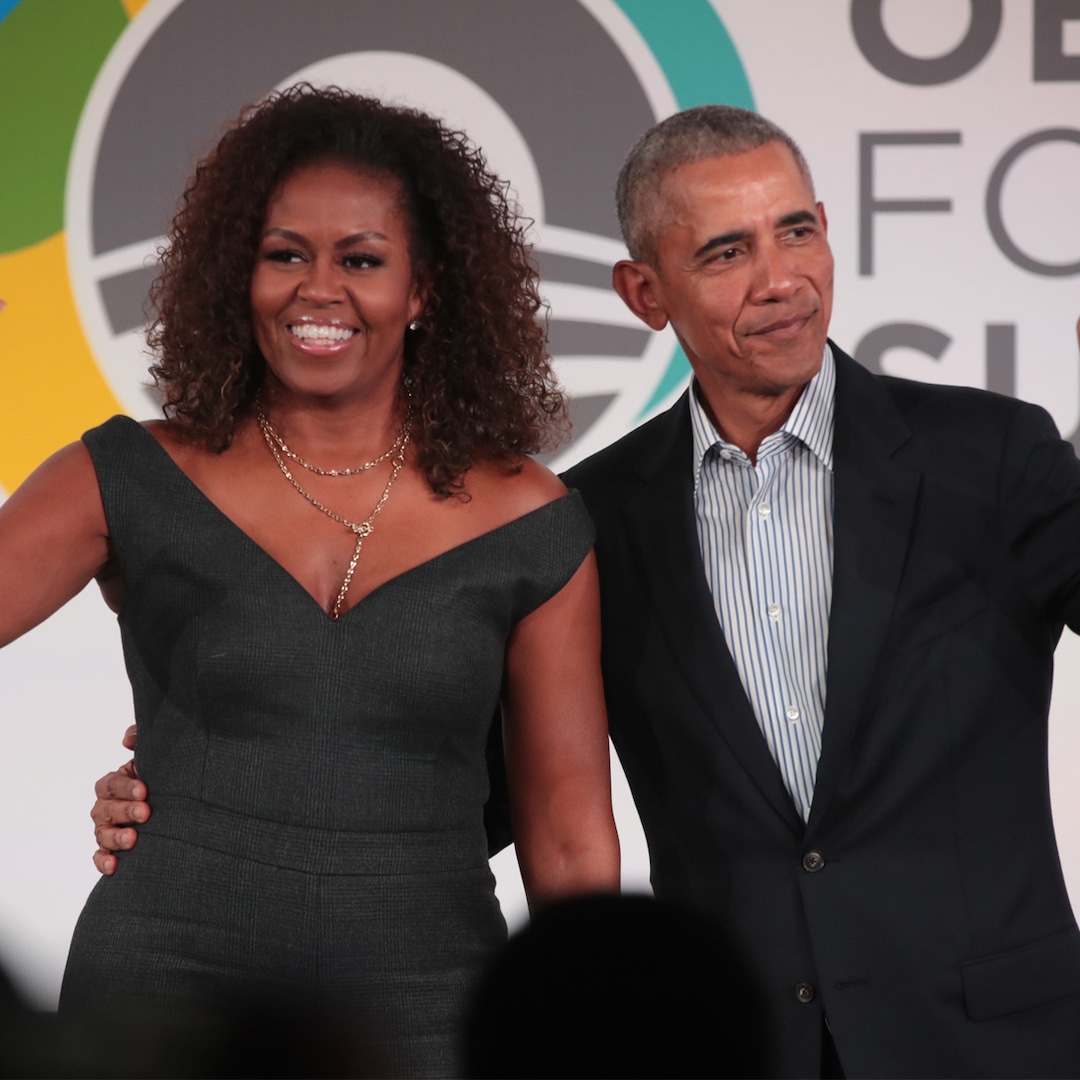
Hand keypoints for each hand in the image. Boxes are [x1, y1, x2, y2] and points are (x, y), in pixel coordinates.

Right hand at [91, 725, 148, 874]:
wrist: (176, 805)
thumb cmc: (161, 779)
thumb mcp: (155, 757)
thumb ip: (141, 741)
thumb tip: (128, 740)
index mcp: (114, 784)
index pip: (111, 784)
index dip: (125, 787)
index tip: (144, 790)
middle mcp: (106, 807)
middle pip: (105, 809)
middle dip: (125, 811)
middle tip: (146, 812)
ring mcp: (107, 829)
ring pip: (102, 834)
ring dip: (116, 837)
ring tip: (133, 839)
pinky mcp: (111, 850)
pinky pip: (101, 857)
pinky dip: (104, 862)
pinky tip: (114, 866)